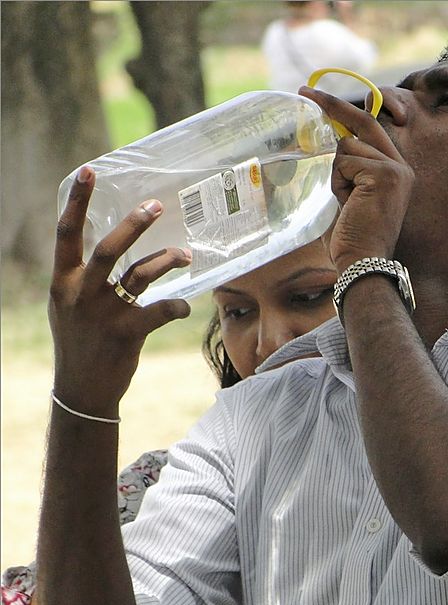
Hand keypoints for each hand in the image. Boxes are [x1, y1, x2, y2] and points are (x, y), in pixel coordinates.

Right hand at [49, 166, 191, 416]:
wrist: (82, 389)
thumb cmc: (80, 342)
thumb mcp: (69, 306)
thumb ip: (81, 276)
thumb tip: (104, 241)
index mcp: (64, 282)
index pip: (67, 234)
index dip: (77, 202)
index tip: (89, 172)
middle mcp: (81, 294)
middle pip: (108, 249)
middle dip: (133, 224)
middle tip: (155, 205)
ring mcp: (104, 314)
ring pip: (139, 275)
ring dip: (166, 260)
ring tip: (185, 253)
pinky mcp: (127, 333)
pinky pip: (160, 310)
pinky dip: (177, 306)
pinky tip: (184, 306)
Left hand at [298, 86, 413, 272]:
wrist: (363, 263)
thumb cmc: (351, 240)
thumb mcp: (347, 196)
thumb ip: (343, 169)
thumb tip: (322, 143)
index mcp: (395, 171)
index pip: (369, 130)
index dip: (345, 113)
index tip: (319, 99)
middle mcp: (400, 166)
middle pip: (363, 123)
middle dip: (332, 105)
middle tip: (304, 90)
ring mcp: (394, 169)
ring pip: (347, 147)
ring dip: (335, 173)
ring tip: (345, 203)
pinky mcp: (384, 175)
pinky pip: (345, 161)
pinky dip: (338, 182)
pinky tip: (348, 204)